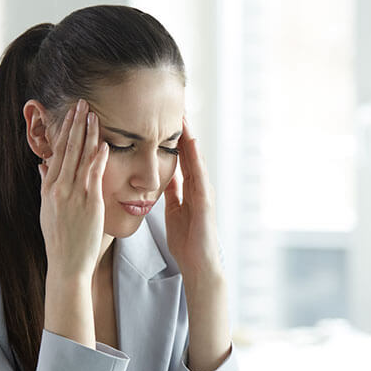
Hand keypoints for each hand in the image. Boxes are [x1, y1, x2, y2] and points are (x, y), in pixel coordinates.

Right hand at [38, 99, 108, 282]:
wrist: (66, 264)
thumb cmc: (60, 240)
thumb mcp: (46, 210)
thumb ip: (46, 186)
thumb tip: (42, 167)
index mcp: (48, 188)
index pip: (57, 152)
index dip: (64, 131)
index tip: (71, 114)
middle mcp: (58, 188)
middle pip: (67, 149)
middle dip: (74, 124)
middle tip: (81, 103)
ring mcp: (73, 195)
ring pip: (80, 158)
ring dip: (87, 134)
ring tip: (93, 114)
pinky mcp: (88, 204)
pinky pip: (94, 176)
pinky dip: (98, 158)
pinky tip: (103, 143)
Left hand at [165, 119, 231, 370]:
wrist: (198, 265)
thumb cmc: (187, 241)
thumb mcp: (174, 211)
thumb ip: (172, 193)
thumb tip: (166, 176)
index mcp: (188, 189)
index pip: (180, 158)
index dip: (173, 138)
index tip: (164, 118)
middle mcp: (199, 187)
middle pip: (190, 154)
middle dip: (184, 131)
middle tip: (177, 106)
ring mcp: (204, 193)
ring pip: (197, 160)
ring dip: (191, 139)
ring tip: (184, 117)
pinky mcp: (206, 203)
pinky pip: (199, 175)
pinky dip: (195, 159)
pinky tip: (190, 145)